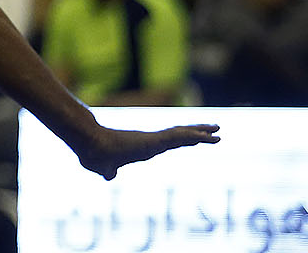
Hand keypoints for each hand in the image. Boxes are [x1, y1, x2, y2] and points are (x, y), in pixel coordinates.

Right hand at [75, 123, 219, 179]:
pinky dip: (193, 136)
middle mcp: (150, 142)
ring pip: (182, 135)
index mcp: (142, 147)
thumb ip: (110, 171)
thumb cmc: (94, 155)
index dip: (182, 140)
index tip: (195, 139)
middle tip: (215, 130)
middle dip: (197, 133)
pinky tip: (206, 137)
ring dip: (201, 133)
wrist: (90, 148)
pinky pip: (177, 137)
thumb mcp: (104, 168)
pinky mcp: (154, 140)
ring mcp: (153, 140)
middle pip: (179, 137)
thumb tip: (109, 176)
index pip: (167, 142)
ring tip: (218, 130)